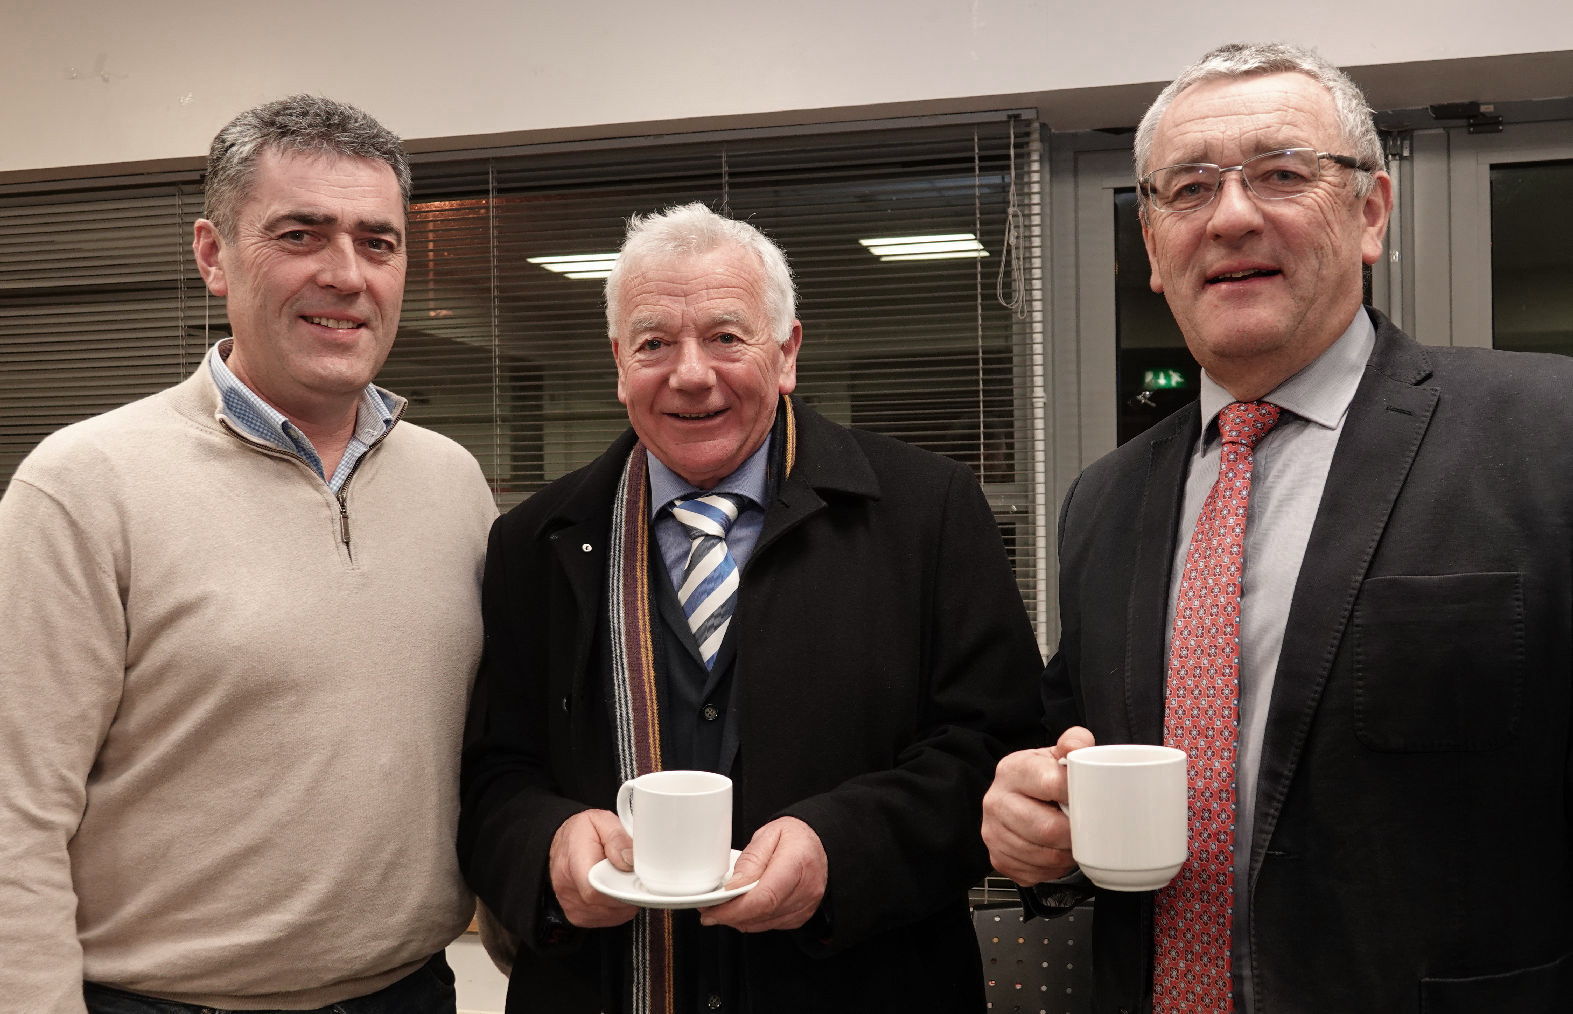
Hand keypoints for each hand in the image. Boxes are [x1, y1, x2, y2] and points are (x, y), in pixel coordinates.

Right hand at [548, 809, 638, 928]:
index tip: (633, 876)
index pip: (596, 889)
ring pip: (611, 914)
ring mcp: (572, 906)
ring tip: (622, 879)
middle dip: (628, 891)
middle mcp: (568, 889)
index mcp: (573, 862)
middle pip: (607, 904)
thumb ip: (618, 838)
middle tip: (632, 874)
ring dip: (625, 901)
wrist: (562, 844)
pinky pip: (608, 919)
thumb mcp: (601, 821)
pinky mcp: (579, 916)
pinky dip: (619, 908)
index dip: (621, 887)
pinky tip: (616, 890)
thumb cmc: (581, 833)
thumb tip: (630, 860)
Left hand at [699, 816, 826, 932]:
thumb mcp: (769, 834)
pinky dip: (753, 919)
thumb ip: (750, 860)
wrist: (819, 843)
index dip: (735, 909)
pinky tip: (742, 907)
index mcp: (798, 863)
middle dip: (730, 915)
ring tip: (722, 906)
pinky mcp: (801, 915)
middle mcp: (806, 889)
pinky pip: (771, 924)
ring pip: (764, 923)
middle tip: (709, 908)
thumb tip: (732, 887)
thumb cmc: (795, 836)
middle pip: (763, 914)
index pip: (765, 897)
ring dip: (739, 919)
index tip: (713, 909)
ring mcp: (805, 906)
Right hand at [982, 726, 1096, 884]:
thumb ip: (1073, 743)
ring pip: (1042, 856)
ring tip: (1073, 841)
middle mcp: (995, 801)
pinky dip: (1051, 869)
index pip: (1050, 784)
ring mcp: (993, 832)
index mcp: (1012, 770)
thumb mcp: (1057, 754)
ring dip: (1065, 854)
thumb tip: (1078, 746)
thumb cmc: (1043, 777)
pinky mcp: (998, 858)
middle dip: (1074, 834)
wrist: (1019, 798)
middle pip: (1046, 829)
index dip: (1077, 795)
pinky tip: (1055, 852)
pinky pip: (1033, 873)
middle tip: (1087, 829)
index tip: (1091, 799)